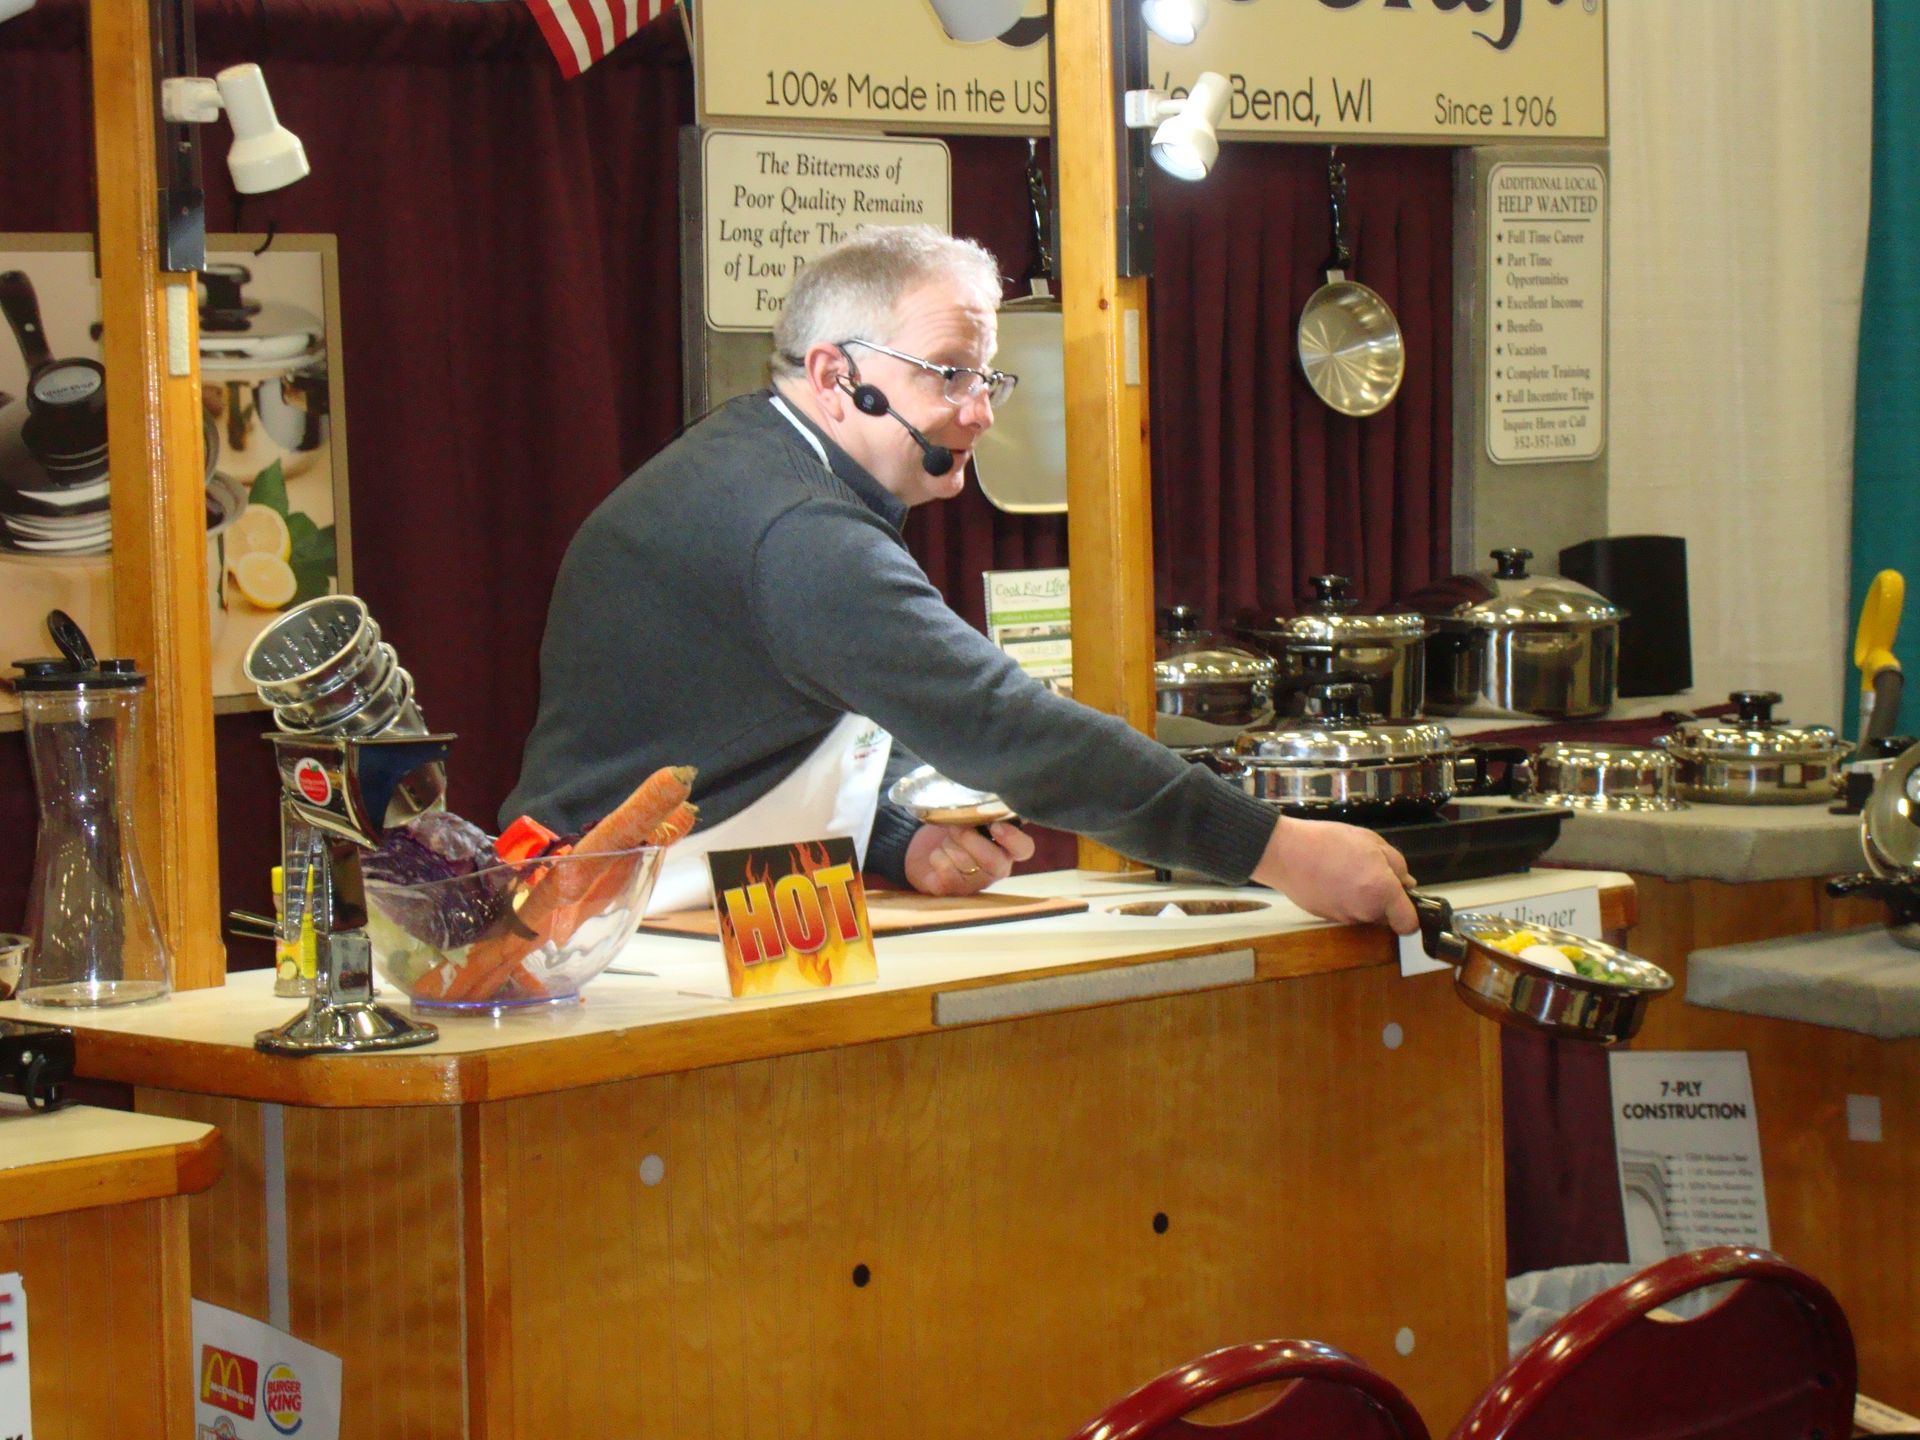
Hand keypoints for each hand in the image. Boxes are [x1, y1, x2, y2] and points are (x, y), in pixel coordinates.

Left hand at [904, 821, 1034, 895]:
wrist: (925, 850)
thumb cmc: (955, 829)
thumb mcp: (972, 818)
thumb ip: (983, 814)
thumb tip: (981, 805)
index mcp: (1006, 848)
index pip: (1024, 849)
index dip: (1013, 839)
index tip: (995, 826)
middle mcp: (996, 869)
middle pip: (992, 860)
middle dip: (968, 838)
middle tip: (955, 827)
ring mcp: (975, 884)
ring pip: (964, 863)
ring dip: (949, 846)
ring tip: (947, 843)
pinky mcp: (952, 891)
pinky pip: (945, 872)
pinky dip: (937, 857)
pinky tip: (938, 856)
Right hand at [1251, 815, 1418, 933]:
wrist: (1285, 852)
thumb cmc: (1327, 842)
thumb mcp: (1371, 841)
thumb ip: (1396, 863)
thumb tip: (1406, 882)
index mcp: (1381, 891)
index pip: (1408, 924)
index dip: (1410, 912)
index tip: (1404, 898)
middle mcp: (1364, 911)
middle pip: (1385, 916)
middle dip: (1383, 899)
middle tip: (1369, 871)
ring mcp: (1344, 917)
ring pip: (1364, 913)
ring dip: (1362, 898)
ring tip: (1346, 871)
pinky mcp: (1326, 917)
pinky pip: (1344, 911)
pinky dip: (1343, 898)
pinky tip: (1331, 878)